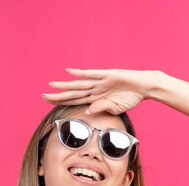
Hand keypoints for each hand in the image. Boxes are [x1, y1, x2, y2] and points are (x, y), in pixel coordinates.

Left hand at [42, 68, 160, 114]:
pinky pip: (92, 74)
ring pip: (79, 85)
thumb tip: (88, 111)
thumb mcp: (116, 108)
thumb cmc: (131, 98)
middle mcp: (95, 89)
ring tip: (51, 85)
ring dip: (65, 86)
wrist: (145, 87)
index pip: (75, 101)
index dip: (62, 102)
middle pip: (73, 93)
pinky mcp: (108, 75)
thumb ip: (102, 108)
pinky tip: (69, 71)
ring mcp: (100, 82)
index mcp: (96, 98)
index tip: (49, 103)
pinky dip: (81, 73)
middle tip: (43, 96)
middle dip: (58, 96)